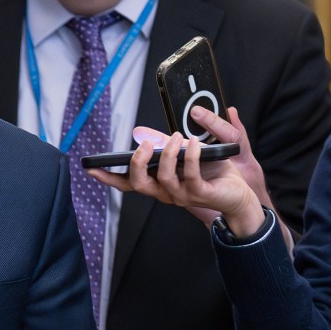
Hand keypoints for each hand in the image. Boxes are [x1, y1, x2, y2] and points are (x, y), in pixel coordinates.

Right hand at [87, 105, 274, 238]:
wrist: (239, 193)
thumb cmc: (213, 173)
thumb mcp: (185, 153)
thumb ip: (162, 144)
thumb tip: (138, 134)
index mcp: (159, 183)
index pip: (128, 183)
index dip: (108, 178)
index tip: (91, 167)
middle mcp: (166, 192)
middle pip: (139, 184)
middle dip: (137, 163)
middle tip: (143, 145)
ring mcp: (183, 195)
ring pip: (163, 179)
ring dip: (167, 154)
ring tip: (175, 137)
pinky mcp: (201, 194)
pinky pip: (191, 176)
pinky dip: (191, 157)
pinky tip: (195, 144)